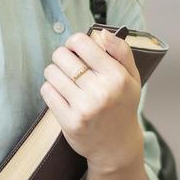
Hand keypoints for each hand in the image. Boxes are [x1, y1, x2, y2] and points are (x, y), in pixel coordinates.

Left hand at [40, 29, 144, 172]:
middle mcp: (101, 91)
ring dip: (55, 74)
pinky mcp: (70, 122)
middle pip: (61, 55)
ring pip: (51, 72)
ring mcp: (84, 108)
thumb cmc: (123, 105)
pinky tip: (62, 94)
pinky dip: (51, 89)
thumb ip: (121, 51)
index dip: (74, 43)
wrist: (117, 146)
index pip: (81, 43)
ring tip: (67, 82)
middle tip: (71, 67)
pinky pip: (47, 91)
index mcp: (117, 76)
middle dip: (63, 57)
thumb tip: (100, 32)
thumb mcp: (132, 77)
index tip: (76, 50)